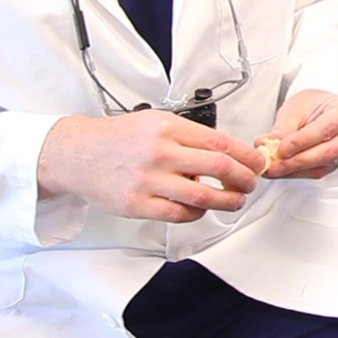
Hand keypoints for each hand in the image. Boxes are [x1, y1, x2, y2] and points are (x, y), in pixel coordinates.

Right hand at [38, 110, 264, 222]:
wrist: (79, 154)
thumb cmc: (119, 138)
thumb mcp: (155, 122)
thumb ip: (188, 135)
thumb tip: (226, 152)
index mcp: (167, 127)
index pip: (220, 142)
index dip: (246, 155)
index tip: (257, 163)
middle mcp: (160, 151)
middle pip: (218, 167)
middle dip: (244, 178)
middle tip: (251, 183)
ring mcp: (149, 180)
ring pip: (203, 196)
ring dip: (227, 201)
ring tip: (234, 201)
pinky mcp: (138, 204)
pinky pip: (180, 215)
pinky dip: (197, 214)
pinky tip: (200, 209)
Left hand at [255, 90, 337, 179]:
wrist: (320, 108)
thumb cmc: (313, 104)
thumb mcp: (296, 108)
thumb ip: (282, 128)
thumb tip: (266, 145)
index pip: (325, 129)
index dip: (302, 142)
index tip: (281, 148)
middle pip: (326, 152)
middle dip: (296, 161)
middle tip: (273, 164)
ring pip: (322, 166)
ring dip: (294, 170)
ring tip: (273, 168)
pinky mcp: (336, 164)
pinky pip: (317, 172)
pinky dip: (297, 173)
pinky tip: (282, 170)